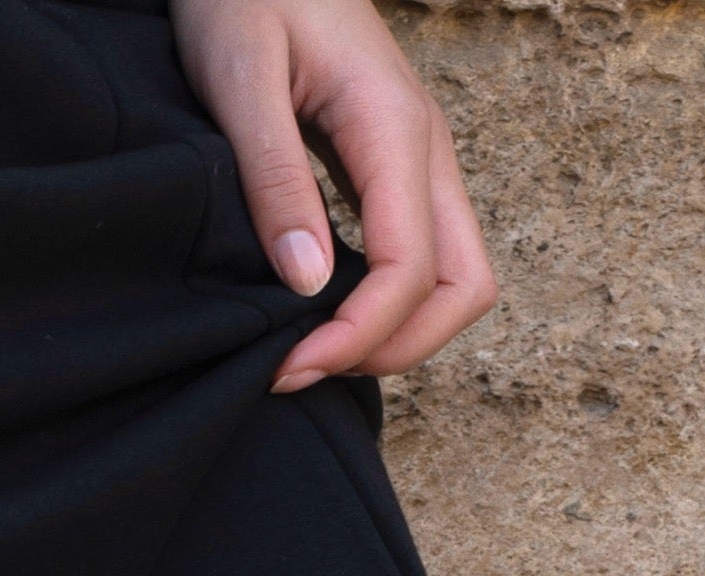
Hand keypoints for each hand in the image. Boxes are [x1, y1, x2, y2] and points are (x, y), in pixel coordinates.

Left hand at [168, 0, 497, 392]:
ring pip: (452, 279)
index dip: (357, 337)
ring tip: (307, 353)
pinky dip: (382, 305)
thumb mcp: (240, 75)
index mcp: (394, 126)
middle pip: (465, 288)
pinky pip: (419, 257)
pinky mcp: (393, 166)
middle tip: (304, 370)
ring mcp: (417, 158)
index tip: (286, 367)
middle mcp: (424, 148)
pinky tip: (316, 314)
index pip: (412, 270)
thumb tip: (308, 283)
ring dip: (394, 334)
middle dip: (395, 350)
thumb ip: (275, 177)